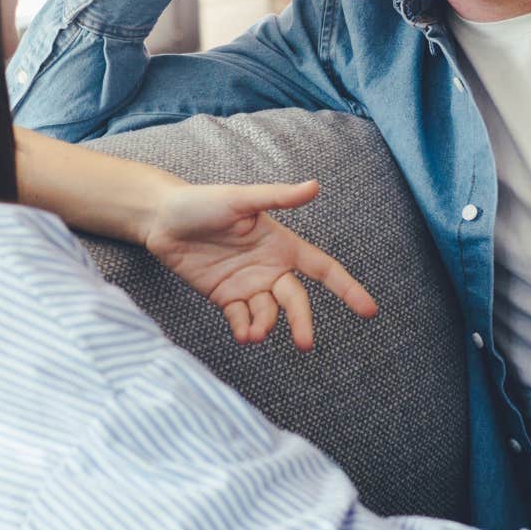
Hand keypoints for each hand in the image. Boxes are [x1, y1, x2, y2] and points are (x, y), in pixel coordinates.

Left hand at [142, 179, 376, 349]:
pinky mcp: (224, 298)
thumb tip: (315, 186)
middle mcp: (269, 267)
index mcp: (281, 244)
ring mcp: (247, 285)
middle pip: (296, 301)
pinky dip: (245, 331)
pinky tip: (242, 334)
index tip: (369, 311)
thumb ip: (278, 197)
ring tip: (253, 334)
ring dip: (265, 327)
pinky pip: (242, 320)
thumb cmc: (202, 202)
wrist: (160, 220)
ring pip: (268, 315)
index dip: (347, 289)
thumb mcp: (240, 199)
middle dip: (302, 322)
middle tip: (304, 344)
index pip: (323, 269)